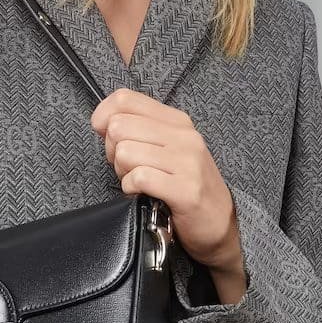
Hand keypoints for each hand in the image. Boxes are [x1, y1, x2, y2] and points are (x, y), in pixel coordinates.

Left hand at [90, 87, 247, 297]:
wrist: (220, 223)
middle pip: (119, 126)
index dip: (103, 116)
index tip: (105, 135)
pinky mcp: (186, 189)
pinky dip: (131, 189)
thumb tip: (101, 122)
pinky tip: (143, 194)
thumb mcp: (165, 149)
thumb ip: (137, 130)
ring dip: (123, 173)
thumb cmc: (184, 185)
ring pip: (125, 152)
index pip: (125, 99)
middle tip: (129, 168)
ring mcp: (187, 161)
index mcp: (177, 121)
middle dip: (113, 151)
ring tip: (140, 182)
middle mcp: (184, 136)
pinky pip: (139, 178)